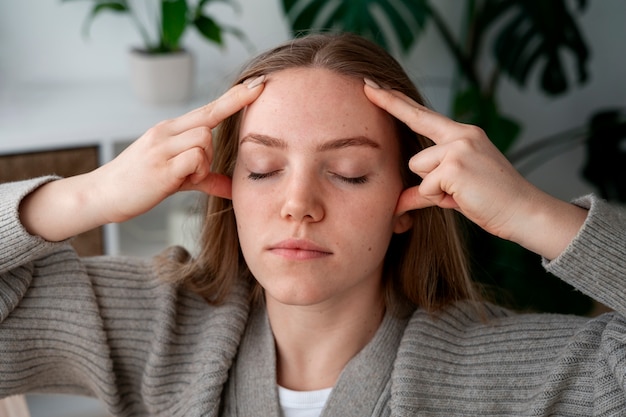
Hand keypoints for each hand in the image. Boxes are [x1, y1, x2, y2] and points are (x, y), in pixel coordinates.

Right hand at [95, 77, 264, 222]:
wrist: (101, 195)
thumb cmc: (140, 184)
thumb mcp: (177, 179)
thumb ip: (205, 178)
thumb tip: (232, 187)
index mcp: (171, 130)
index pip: (209, 108)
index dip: (235, 98)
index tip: (259, 84)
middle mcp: (166, 132)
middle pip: (210, 120)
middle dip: (219, 134)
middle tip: (222, 142)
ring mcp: (162, 147)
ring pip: (205, 139)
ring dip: (205, 162)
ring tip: (186, 176)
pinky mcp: (161, 167)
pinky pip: (196, 159)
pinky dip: (198, 171)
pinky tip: (179, 181)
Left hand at [364, 83, 586, 258]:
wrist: (524, 212)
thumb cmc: (490, 201)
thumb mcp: (453, 190)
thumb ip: (424, 190)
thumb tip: (396, 204)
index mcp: (463, 135)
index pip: (422, 115)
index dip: (395, 101)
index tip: (373, 85)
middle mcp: (461, 134)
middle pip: (415, 132)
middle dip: (398, 119)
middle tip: (372, 89)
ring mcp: (459, 147)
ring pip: (418, 168)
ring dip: (433, 189)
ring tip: (462, 193)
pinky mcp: (455, 165)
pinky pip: (426, 187)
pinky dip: (439, 199)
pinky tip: (463, 198)